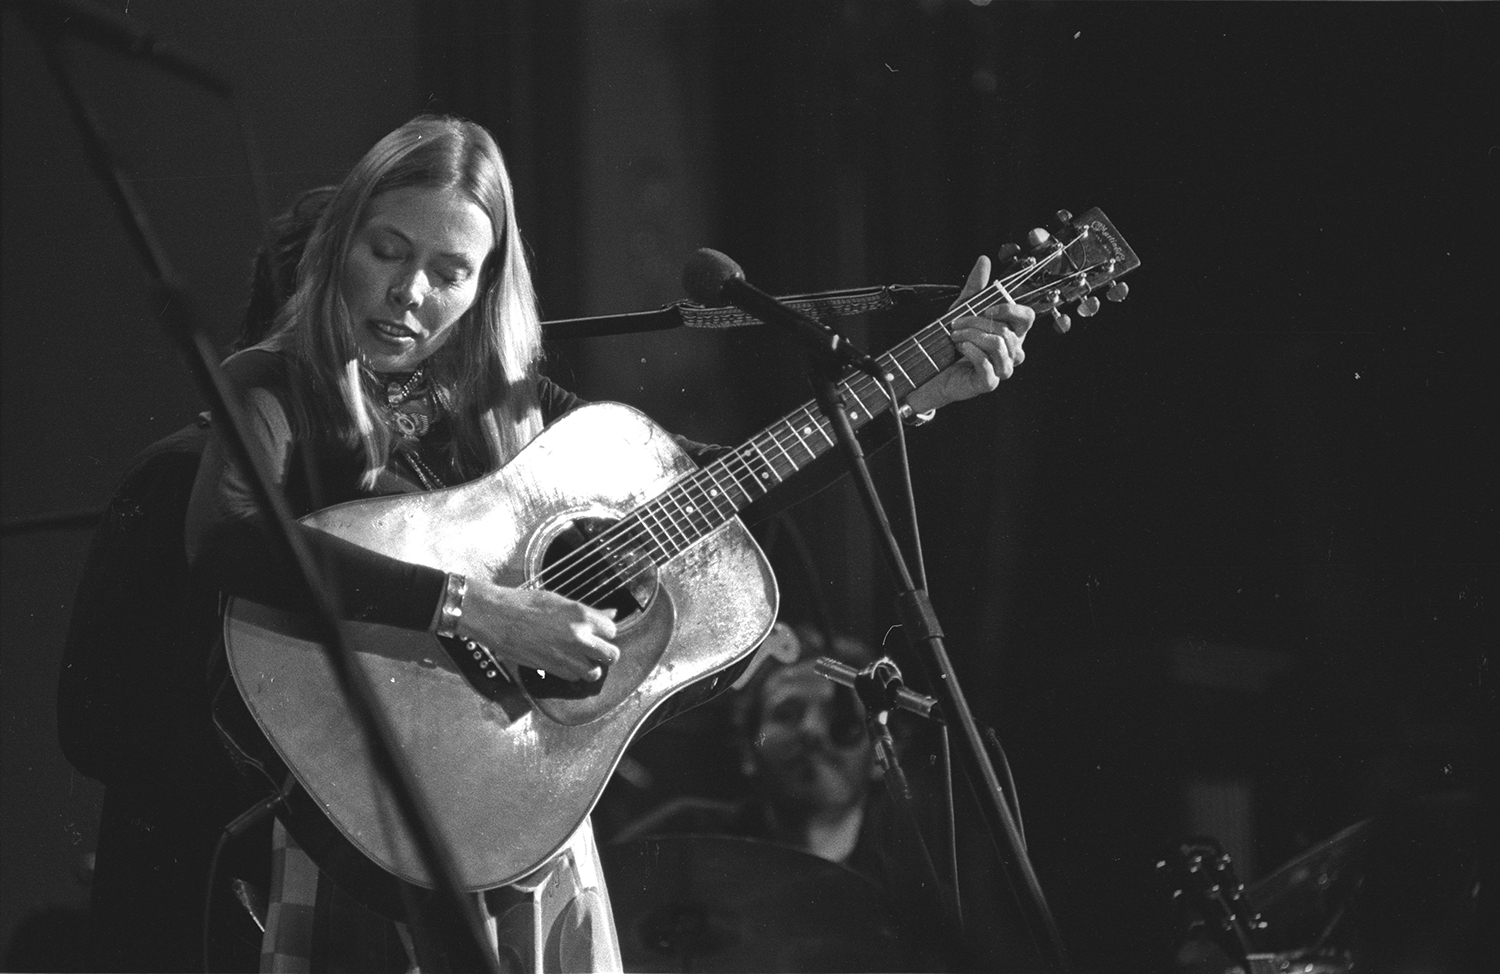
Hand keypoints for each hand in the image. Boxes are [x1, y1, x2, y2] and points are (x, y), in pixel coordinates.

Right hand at [456, 578, 619, 681]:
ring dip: (591, 666)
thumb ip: (589, 612)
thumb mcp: (561, 601)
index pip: (612, 630)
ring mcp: (566, 655)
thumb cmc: (525, 604)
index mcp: (581, 615)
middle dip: (605, 653)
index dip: (605, 631)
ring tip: (581, 657)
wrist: (497, 617)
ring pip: (595, 672)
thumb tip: (611, 613)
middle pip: (611, 655)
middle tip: (596, 648)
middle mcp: (578, 637)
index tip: (598, 631)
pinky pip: (574, 677)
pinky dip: (573, 673)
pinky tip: (564, 661)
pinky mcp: (552, 669)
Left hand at [902, 254, 1033, 414]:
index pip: (1027, 317)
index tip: (986, 307)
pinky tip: (959, 347)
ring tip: (954, 336)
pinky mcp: (989, 383)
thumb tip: (984, 260)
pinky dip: (970, 351)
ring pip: (998, 345)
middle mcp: (1012, 352)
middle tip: (955, 323)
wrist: (931, 370)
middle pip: (1006, 330)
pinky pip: (987, 364)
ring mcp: (1003, 370)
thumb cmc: (951, 342)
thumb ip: (975, 287)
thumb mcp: (962, 310)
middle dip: (976, 322)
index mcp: (1011, 333)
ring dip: (971, 336)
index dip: (1010, 309)